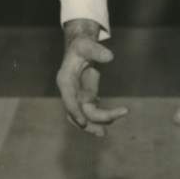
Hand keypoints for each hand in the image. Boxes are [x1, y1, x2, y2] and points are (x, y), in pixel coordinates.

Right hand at [57, 18, 127, 135]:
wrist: (81, 47)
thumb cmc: (82, 45)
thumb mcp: (88, 45)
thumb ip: (97, 50)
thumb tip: (110, 56)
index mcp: (65, 80)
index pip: (68, 99)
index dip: (74, 111)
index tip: (83, 122)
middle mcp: (70, 91)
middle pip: (77, 112)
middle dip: (90, 122)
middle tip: (104, 132)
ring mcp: (78, 96)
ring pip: (85, 115)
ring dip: (95, 124)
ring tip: (105, 134)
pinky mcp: (86, 97)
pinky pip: (92, 111)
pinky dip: (101, 117)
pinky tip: (113, 118)